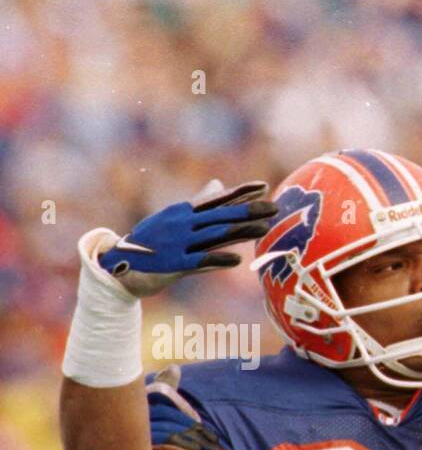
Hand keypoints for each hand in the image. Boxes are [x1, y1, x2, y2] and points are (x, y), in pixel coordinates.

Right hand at [99, 180, 276, 296]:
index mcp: (183, 212)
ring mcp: (179, 243)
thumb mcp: (174, 218)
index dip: (240, 193)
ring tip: (265, 229)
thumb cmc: (151, 241)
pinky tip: (237, 260)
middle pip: (221, 216)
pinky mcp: (174, 264)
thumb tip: (218, 184)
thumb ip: (199, 203)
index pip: (217, 200)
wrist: (117, 264)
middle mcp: (182, 223)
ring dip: (241, 232)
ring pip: (215, 236)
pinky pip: (200, 262)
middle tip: (275, 208)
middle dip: (249, 211)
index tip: (263, 187)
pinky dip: (218, 259)